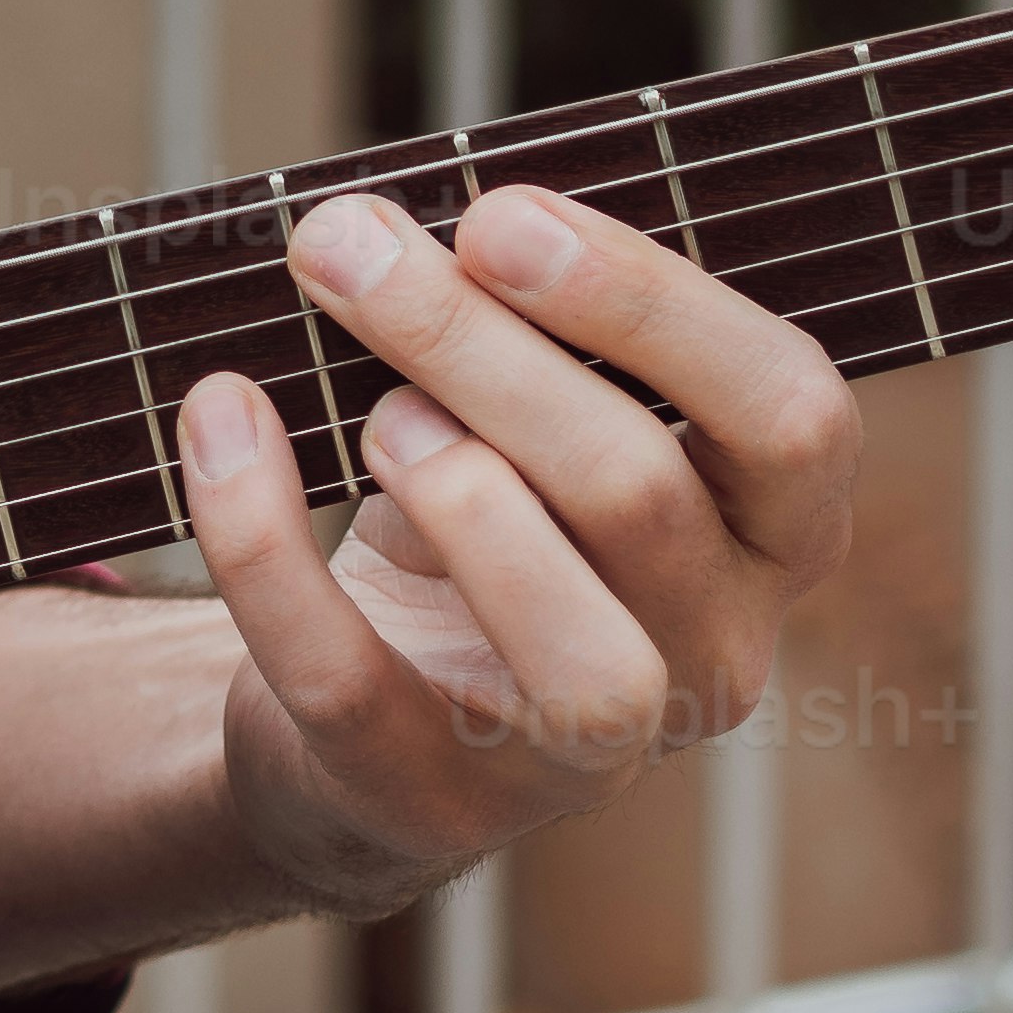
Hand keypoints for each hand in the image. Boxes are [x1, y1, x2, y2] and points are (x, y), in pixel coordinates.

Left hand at [179, 184, 859, 925]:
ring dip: (452, 486)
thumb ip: (514, 327)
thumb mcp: (521, 416)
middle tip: (350, 244)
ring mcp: (584, 758)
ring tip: (367, 409)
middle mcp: (713, 658)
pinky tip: (218, 420)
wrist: (345, 711)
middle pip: (641, 492)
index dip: (653, 304)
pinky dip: (262, 536)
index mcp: (765, 535)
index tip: (495, 213)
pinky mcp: (427, 798)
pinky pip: (348, 677)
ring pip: (579, 645)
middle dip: (479, 347)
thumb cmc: (465, 516)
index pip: (794, 416)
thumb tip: (384, 231)